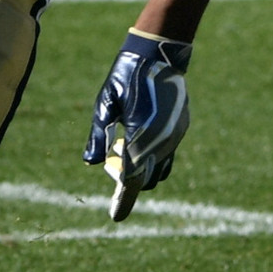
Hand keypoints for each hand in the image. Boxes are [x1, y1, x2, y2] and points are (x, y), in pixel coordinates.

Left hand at [82, 30, 190, 219]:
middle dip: (128, 178)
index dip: (123, 200)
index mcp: (142, 136)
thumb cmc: (126, 76)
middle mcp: (163, 140)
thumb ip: (99, 134)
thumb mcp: (105, 103)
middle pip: (146, 178)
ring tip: (124, 141)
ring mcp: (175, 135)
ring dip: (142, 167)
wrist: (159, 53)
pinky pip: (168, 153)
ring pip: (159, 168)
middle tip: (113, 154)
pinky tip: (139, 133)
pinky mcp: (181, 127)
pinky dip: (153, 154)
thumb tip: (92, 162)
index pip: (132, 178)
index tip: (115, 218)